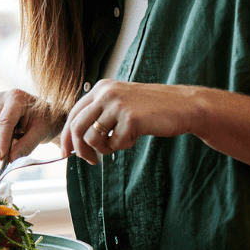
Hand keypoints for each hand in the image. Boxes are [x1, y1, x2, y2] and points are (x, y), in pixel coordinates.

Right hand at [0, 88, 60, 161]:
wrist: (46, 115)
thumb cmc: (47, 121)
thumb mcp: (41, 133)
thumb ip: (26, 146)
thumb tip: (11, 160)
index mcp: (16, 97)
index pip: (5, 121)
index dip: (1, 140)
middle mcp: (3, 98)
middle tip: (6, 162)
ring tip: (17, 143)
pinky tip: (11, 139)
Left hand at [60, 80, 203, 164]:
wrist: (184, 106)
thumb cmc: (152, 109)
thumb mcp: (121, 103)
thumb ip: (100, 114)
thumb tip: (76, 139)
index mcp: (101, 88)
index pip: (73, 114)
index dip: (66, 136)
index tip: (65, 153)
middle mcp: (106, 93)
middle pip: (77, 127)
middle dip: (80, 149)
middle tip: (90, 161)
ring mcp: (117, 104)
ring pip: (93, 137)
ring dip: (104, 149)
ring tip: (118, 145)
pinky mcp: (130, 118)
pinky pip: (115, 143)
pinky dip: (123, 146)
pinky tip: (135, 137)